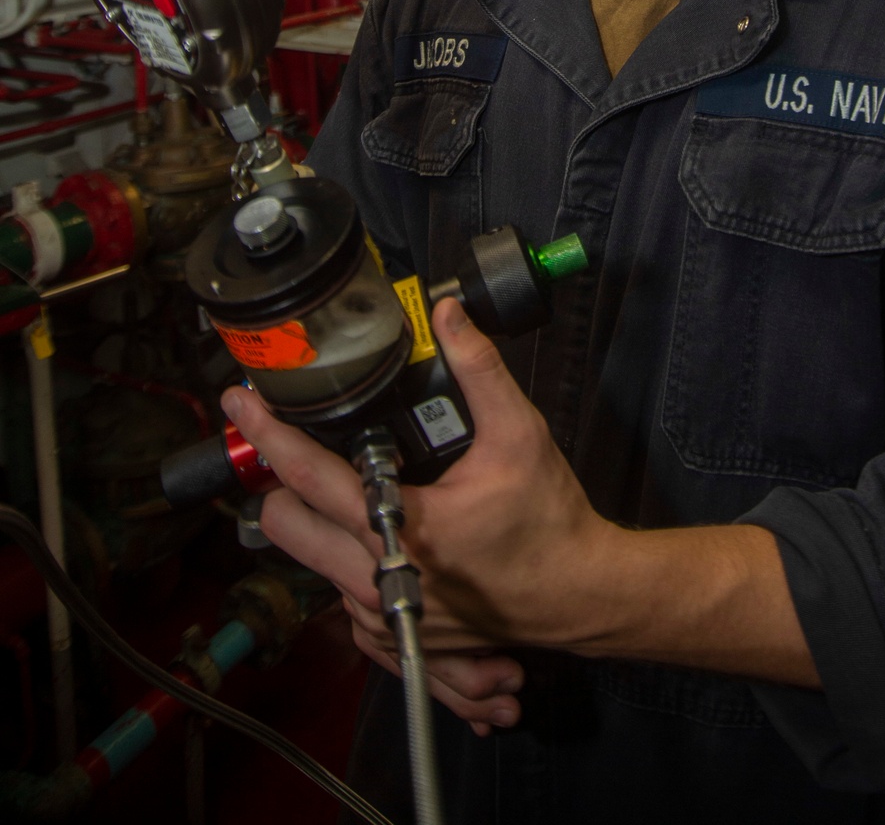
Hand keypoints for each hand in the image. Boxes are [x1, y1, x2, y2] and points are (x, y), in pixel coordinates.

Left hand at [220, 338, 531, 731]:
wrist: (578, 597)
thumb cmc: (549, 525)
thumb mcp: (519, 436)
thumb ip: (479, 370)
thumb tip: (449, 318)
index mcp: (398, 529)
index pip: (307, 475)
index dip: (267, 431)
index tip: (240, 400)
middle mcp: (376, 578)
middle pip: (282, 525)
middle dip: (281, 482)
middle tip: (299, 445)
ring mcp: (379, 612)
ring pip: (308, 559)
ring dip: (317, 519)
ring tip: (351, 482)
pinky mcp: (390, 632)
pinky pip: (339, 590)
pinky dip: (346, 556)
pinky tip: (383, 529)